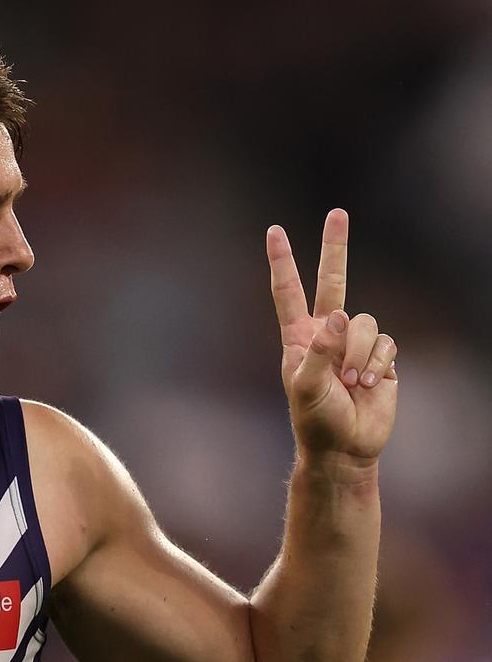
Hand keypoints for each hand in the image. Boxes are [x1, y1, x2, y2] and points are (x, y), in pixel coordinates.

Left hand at [266, 209, 397, 467]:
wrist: (345, 447)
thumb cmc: (316, 420)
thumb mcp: (307, 388)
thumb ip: (320, 352)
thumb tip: (338, 316)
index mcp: (299, 337)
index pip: (288, 292)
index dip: (282, 262)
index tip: (274, 231)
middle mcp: (327, 333)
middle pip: (333, 281)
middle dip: (336, 248)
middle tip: (337, 213)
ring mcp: (354, 343)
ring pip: (365, 322)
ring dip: (359, 354)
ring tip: (351, 383)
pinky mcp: (380, 357)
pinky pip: (386, 344)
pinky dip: (378, 365)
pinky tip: (368, 385)